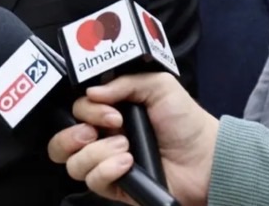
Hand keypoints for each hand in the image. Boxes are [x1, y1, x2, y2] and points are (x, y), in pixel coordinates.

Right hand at [47, 73, 218, 205]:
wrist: (207, 158)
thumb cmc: (186, 121)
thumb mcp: (159, 86)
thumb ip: (125, 82)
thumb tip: (91, 92)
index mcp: (110, 112)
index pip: (77, 111)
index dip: (88, 111)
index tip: (113, 113)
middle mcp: (104, 138)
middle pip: (61, 141)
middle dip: (71, 136)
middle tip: (95, 133)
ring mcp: (107, 164)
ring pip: (73, 164)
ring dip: (95, 154)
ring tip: (125, 149)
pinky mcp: (116, 187)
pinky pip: (93, 183)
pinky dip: (106, 171)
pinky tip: (127, 164)